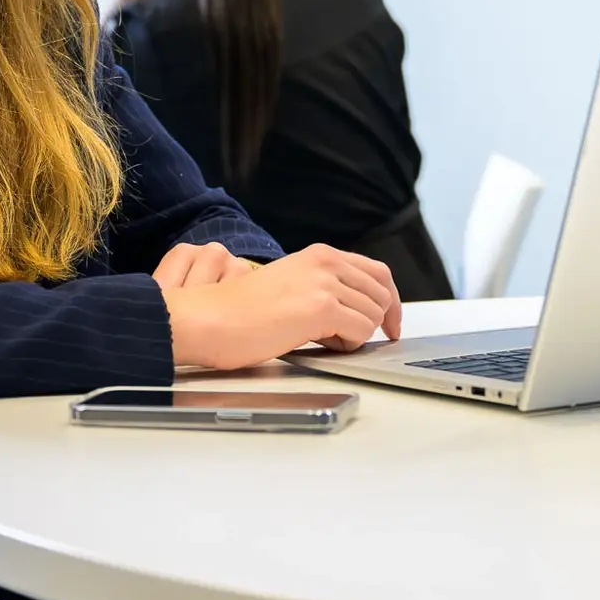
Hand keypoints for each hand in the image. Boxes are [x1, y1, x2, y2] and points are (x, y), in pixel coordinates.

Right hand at [163, 244, 402, 370]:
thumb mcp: (290, 284)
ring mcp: (325, 283)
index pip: (377, 272)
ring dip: (356, 335)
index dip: (390, 301)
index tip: (390, 324)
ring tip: (323, 341)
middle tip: (355, 341)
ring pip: (373, 315)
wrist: (209, 318)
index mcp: (320, 254)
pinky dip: (348, 345)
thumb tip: (356, 309)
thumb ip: (323, 287)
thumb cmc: (240, 311)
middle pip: (383, 293)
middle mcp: (326, 262)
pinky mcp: (321, 308)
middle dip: (378, 322)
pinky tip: (321, 345)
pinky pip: (361, 332)